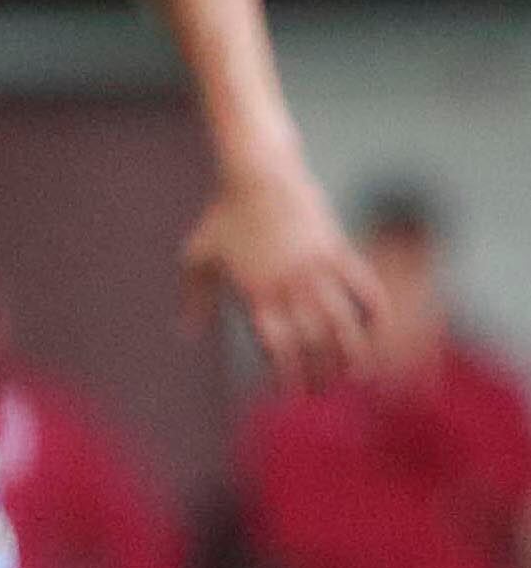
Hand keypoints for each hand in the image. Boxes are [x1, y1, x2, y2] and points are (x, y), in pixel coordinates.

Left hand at [185, 167, 384, 391]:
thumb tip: (187, 334)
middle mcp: (288, 284)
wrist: (258, 173)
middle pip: (311, 341)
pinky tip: (379, 331)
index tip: (291, 394)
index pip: (276, 345)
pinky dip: (374, 310)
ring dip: (352, 351)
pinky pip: (364, 285)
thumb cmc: (222, 216)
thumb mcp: (198, 257)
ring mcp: (316, 267)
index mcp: (254, 292)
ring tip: (357, 375)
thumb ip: (194, 298)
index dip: (287, 373)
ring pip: (342, 320)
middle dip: (319, 372)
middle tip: (322, 392)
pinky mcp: (338, 248)